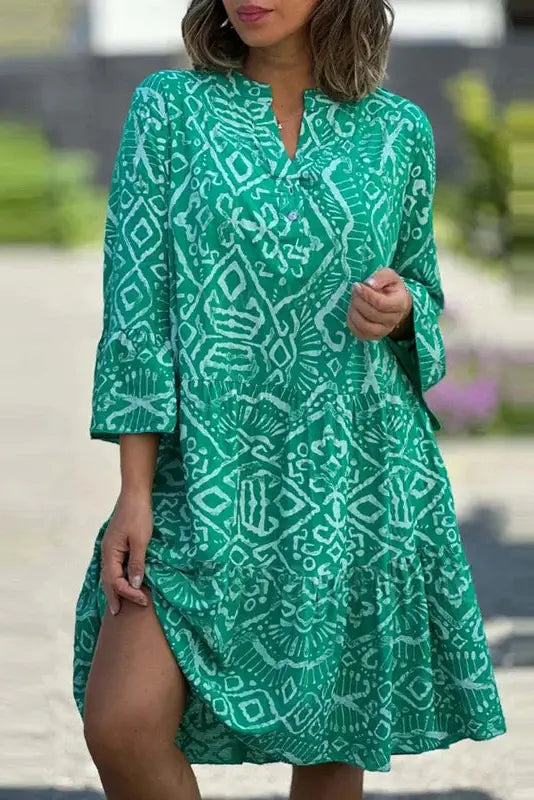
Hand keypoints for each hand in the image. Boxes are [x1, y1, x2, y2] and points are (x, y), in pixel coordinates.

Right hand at [99, 491, 152, 614]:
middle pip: (108, 580)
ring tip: (119, 603)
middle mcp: (107, 553)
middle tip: (117, 614)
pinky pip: (115, 566)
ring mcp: (111, 548)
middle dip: (114, 596)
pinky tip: (123, 581)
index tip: (143, 600)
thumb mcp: (141, 540)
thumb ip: (137, 563)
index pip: (115, 581)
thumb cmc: (138, 516)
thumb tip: (133, 585)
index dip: (128, 593)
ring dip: (115, 589)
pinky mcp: (117, 544)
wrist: (135, 494)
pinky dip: (118, 577)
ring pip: (110, 573)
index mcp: (110, 553)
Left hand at [346, 267, 411, 340]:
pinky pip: (359, 333)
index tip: (357, 286)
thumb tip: (369, 284)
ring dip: (354, 312)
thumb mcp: (389, 276)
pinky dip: (351, 322)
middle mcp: (394, 320)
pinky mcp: (374, 336)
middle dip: (359, 301)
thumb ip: (381, 277)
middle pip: (372, 314)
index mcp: (400, 304)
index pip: (381, 303)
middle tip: (354, 291)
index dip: (366, 294)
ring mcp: (384, 330)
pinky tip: (353, 311)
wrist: (394, 302)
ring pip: (365, 326)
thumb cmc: (391, 287)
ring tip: (353, 302)